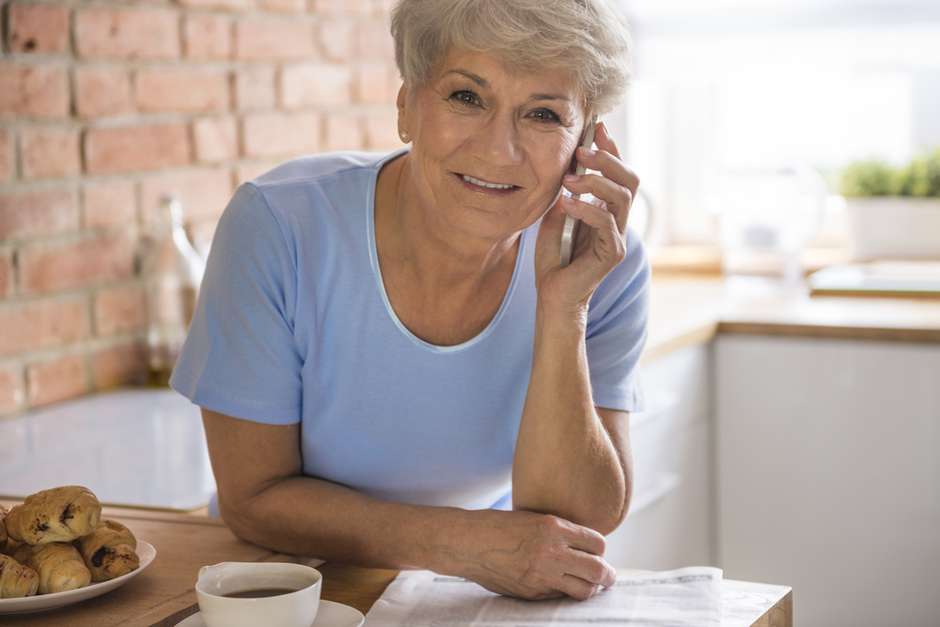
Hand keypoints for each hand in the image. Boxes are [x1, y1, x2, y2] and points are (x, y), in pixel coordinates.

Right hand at [450, 509, 615, 600]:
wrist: (467, 542)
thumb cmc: (498, 526)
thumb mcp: (533, 518)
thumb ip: (558, 532)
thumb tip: (582, 546)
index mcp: (553, 527)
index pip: (597, 542)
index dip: (600, 549)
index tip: (598, 553)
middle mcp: (552, 551)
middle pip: (598, 569)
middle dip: (608, 575)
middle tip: (609, 577)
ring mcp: (542, 574)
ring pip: (584, 590)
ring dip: (591, 588)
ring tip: (591, 586)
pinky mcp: (532, 591)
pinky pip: (559, 596)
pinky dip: (565, 593)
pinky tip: (562, 587)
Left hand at [534, 121, 639, 317]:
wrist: (553, 294)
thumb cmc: (554, 258)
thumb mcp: (555, 215)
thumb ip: (565, 193)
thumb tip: (568, 166)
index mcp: (607, 209)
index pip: (618, 172)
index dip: (611, 148)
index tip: (595, 128)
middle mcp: (618, 220)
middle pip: (630, 179)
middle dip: (608, 160)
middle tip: (581, 152)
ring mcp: (618, 236)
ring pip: (622, 197)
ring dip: (596, 182)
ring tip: (569, 180)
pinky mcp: (612, 253)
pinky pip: (606, 222)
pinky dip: (586, 209)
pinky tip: (566, 204)